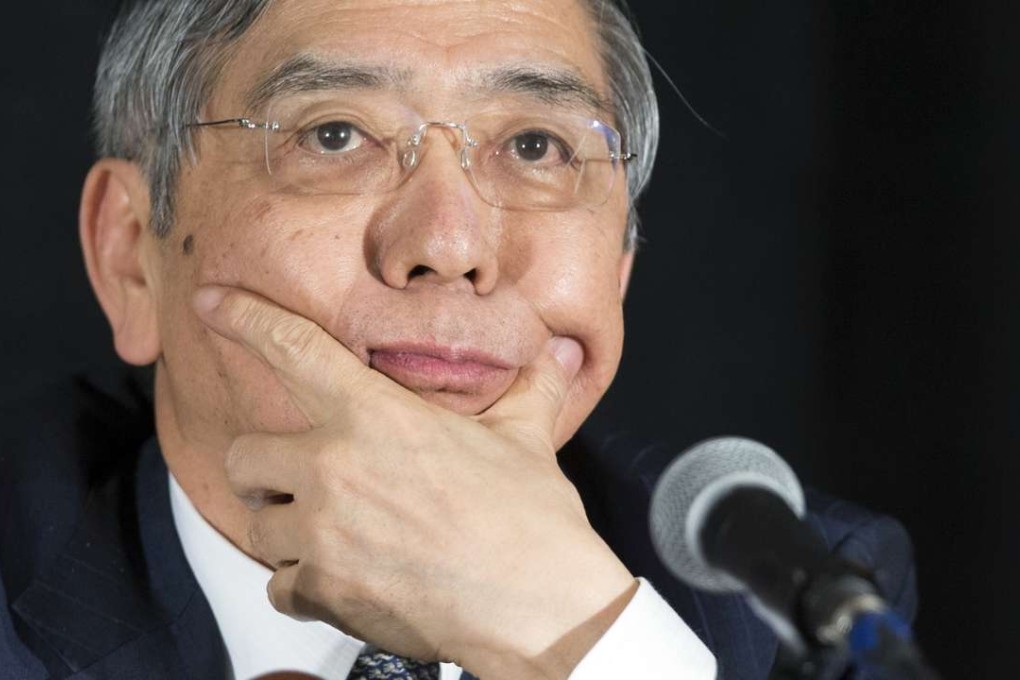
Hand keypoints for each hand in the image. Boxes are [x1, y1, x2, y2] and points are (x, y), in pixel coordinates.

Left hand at [193, 286, 635, 678]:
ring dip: (286, 531)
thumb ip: (529, 388)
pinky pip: (279, 586)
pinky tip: (347, 581)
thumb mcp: (526, 438)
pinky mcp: (323, 590)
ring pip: (257, 526)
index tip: (208, 302)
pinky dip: (304, 585)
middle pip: (244, 456)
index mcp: (375, 414)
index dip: (244, 318)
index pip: (293, 347)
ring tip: (336, 536)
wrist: (537, 606)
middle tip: (307, 481)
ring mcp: (321, 532)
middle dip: (266, 469)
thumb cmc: (530, 518)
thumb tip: (558, 352)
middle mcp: (333, 466)